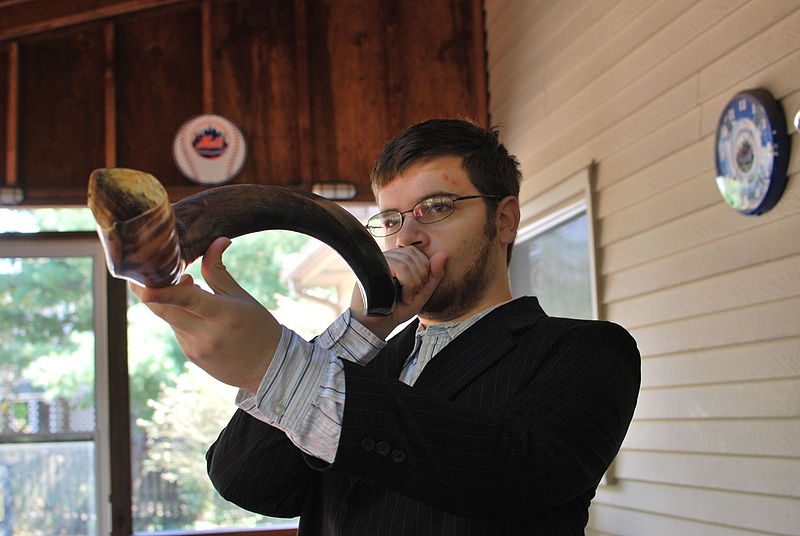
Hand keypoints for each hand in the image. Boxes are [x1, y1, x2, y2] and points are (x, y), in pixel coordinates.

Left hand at [129, 237, 280, 392]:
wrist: (269, 368)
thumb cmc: (259, 327)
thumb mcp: (242, 297)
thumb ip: (219, 271)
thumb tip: (217, 240)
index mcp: (223, 315)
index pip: (187, 300)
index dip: (162, 292)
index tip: (143, 286)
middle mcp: (206, 334)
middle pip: (164, 310)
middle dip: (148, 291)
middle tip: (140, 273)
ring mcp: (195, 348)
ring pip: (170, 317)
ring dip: (171, 301)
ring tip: (192, 288)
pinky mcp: (191, 356)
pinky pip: (177, 330)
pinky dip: (180, 317)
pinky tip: (199, 315)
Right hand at [350, 246, 446, 338]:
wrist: (379, 325)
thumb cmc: (398, 309)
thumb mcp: (422, 292)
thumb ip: (434, 275)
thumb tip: (444, 253)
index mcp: (395, 259)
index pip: (416, 251)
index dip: (423, 268)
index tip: (417, 289)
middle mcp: (385, 257)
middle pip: (413, 254)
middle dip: (420, 276)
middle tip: (412, 295)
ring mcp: (378, 262)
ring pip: (407, 261)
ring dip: (413, 283)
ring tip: (406, 298)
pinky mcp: (375, 269)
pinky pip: (401, 268)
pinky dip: (408, 284)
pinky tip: (402, 297)